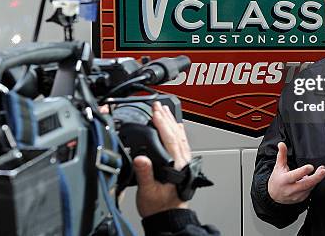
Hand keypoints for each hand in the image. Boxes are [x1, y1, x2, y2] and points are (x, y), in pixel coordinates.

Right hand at [133, 102, 190, 217]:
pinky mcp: (182, 164)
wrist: (168, 218)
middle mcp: (182, 162)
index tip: (155, 112)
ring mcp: (183, 162)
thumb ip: (144, 174)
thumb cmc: (159, 207)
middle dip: (166, 118)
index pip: (169, 139)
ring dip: (172, 122)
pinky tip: (175, 126)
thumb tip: (140, 158)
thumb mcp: (147, 191)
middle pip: (175, 134)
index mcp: (176, 166)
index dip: (162, 124)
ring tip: (165, 110)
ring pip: (179, 137)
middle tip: (158, 106)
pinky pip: (181, 143)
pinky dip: (177, 132)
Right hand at [267, 142, 324, 203]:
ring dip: (317, 179)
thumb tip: (281, 144)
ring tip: (322, 171)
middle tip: (323, 171)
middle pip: (305, 184)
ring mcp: (296, 195)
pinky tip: (315, 178)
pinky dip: (313, 184)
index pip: (294, 176)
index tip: (311, 167)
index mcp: (284, 180)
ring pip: (309, 188)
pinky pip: (309, 191)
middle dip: (316, 177)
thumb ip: (282, 155)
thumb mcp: (278, 166)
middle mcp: (290, 189)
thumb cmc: (277, 179)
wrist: (273, 196)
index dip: (302, 172)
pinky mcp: (301, 199)